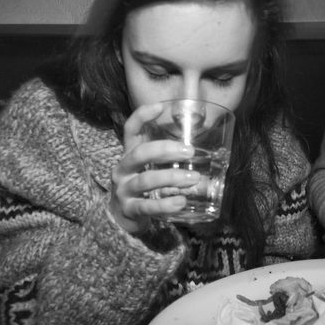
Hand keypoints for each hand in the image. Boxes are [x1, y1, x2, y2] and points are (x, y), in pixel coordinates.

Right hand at [110, 103, 200, 232]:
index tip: (159, 106)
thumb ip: (167, 158)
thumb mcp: (149, 168)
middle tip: (190, 152)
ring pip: (146, 180)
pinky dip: (165, 205)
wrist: (123, 217)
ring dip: (171, 178)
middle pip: (140, 154)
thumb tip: (202, 149)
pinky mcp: (129, 210)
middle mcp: (123, 169)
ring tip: (193, 179)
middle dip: (165, 150)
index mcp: (129, 154)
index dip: (141, 116)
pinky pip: (147, 206)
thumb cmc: (143, 188)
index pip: (130, 130)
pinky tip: (181, 202)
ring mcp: (124, 190)